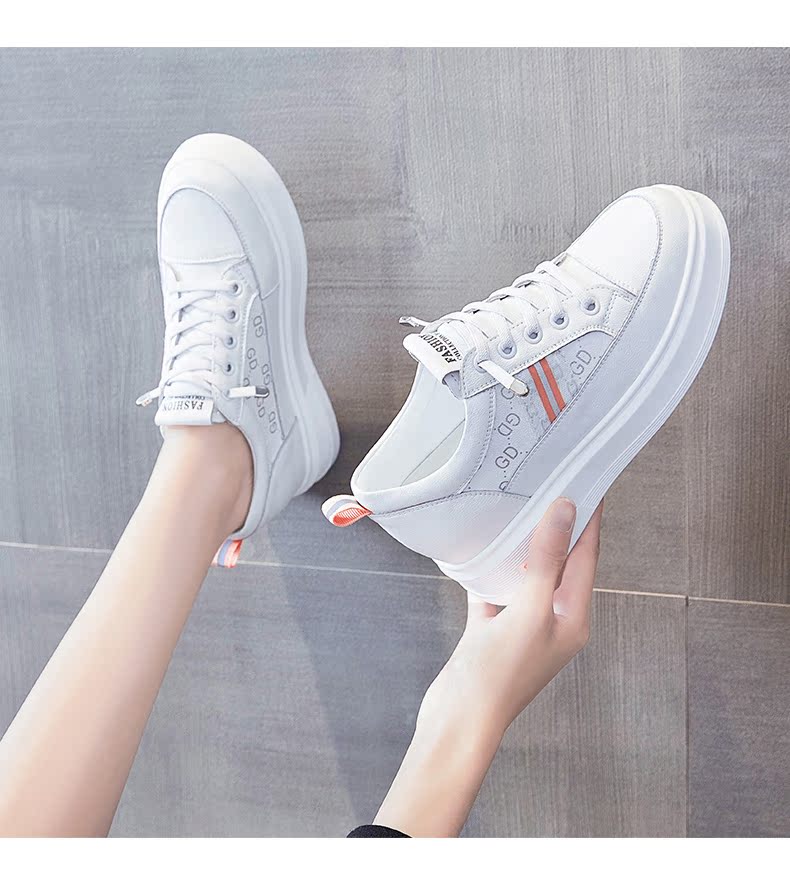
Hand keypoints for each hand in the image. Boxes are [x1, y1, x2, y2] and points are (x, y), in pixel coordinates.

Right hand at [375, 497, 602, 836]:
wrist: (459, 720)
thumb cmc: (499, 675)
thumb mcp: (529, 611)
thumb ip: (546, 560)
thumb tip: (564, 512)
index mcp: (573, 619)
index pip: (587, 558)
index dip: (589, 521)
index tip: (589, 485)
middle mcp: (552, 621)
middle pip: (559, 564)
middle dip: (558, 527)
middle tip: (553, 486)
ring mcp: (522, 627)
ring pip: (527, 575)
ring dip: (524, 545)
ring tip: (519, 508)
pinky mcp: (493, 631)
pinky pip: (497, 590)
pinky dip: (491, 569)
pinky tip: (481, 548)